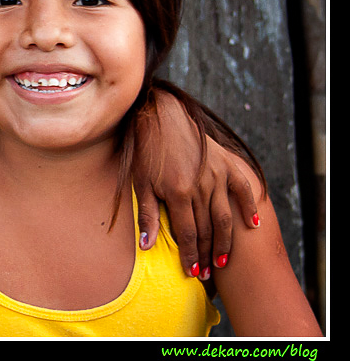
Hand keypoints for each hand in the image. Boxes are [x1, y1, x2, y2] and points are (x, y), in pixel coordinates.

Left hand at [133, 87, 259, 277]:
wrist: (161, 117)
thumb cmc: (147, 152)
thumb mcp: (140, 183)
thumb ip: (147, 215)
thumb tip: (147, 246)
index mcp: (178, 192)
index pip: (188, 234)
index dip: (191, 255)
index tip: (192, 272)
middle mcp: (201, 186)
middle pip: (208, 230)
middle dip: (207, 254)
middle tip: (207, 273)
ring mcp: (217, 175)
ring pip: (225, 217)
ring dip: (225, 242)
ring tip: (222, 260)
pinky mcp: (226, 164)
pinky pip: (243, 189)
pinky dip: (249, 207)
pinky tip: (252, 225)